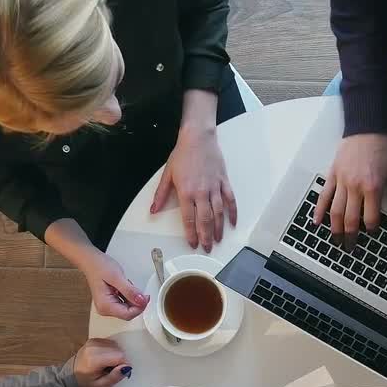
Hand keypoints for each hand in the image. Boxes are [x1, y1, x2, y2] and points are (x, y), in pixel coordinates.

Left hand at [73, 338, 130, 386]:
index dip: (123, 365)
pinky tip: (104, 359)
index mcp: (94, 359)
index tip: (117, 372)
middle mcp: (93, 347)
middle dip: (119, 360)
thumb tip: (127, 367)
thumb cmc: (86, 383)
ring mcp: (93, 342)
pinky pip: (110, 343)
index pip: (119, 356)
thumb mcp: (101, 386)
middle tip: (110, 370)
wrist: (70, 377)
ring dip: (115, 355)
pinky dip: (111, 351)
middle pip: (118, 350)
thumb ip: (115, 377)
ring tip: (106, 365)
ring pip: (116, 345)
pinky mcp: (93, 340)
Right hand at [81, 252, 148, 319]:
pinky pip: (125, 304)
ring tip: (125, 285)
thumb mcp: (117, 277)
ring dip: (132, 298)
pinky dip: (129, 296)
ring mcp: (107, 307)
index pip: (128, 315)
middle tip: (136, 288)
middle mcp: (105, 309)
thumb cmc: (99, 267)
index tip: (146, 297)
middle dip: (136, 302)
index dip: (140, 307)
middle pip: (128, 314)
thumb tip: (141, 301)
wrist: (91, 261)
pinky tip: (124, 287)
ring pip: (128, 309)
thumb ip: (130, 291)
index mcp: (105, 306)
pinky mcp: (110, 302)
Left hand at [152, 127, 236, 252]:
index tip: (193, 243)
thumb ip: (161, 194)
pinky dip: (232, 213)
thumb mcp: (167, 174)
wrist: (198, 138)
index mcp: (186, 191)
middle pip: (205, 220)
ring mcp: (215, 187)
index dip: (191, 233)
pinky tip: (232, 223)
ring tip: (218, 240)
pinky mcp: (224, 182)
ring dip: (219, 228)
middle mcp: (202, 192)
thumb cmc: (182, 154)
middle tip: (207, 248)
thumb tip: (153, 210)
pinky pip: (230, 201)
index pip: (189, 218)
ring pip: (219, 213)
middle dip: (206, 236)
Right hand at [314, 133, 386, 250]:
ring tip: (336, 241)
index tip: (373, 232)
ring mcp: (341, 181)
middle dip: (351, 237)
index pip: (371, 217)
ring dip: (335, 229)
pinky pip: (324, 196)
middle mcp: (355, 186)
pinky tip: (317, 222)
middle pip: (351, 219)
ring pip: (335, 211)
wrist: (367, 126)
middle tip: (351, 247)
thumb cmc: (383, 146)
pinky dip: (319, 211)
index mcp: (373, 186)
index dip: (372, 228)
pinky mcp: (333, 175)